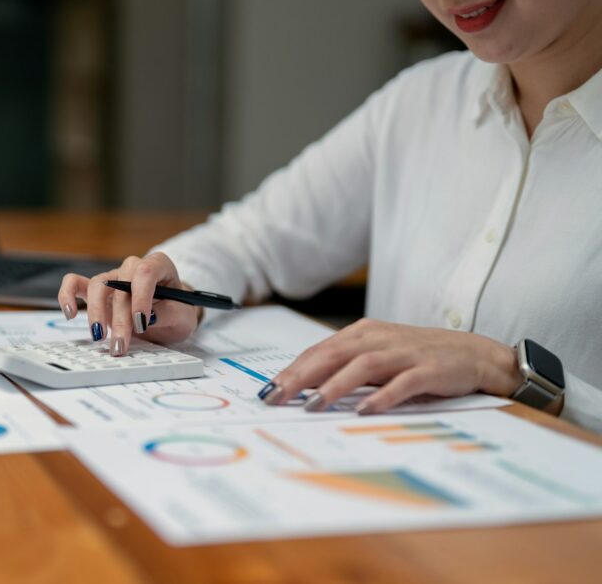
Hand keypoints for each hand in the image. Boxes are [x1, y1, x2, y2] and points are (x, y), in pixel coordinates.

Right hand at [57, 253, 199, 355]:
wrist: (171, 314)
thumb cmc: (177, 311)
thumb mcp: (183, 317)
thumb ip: (169, 314)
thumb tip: (150, 316)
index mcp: (158, 265)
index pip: (145, 272)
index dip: (141, 297)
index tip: (141, 323)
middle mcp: (133, 267)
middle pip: (119, 283)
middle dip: (118, 317)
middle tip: (120, 345)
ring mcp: (113, 277)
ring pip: (97, 285)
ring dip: (95, 313)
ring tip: (99, 338)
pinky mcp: (97, 290)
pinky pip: (75, 283)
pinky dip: (68, 295)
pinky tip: (71, 313)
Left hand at [260, 318, 522, 413]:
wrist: (476, 354)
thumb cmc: (421, 357)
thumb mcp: (379, 357)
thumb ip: (347, 367)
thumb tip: (307, 388)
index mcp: (363, 334)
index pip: (319, 351)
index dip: (292, 370)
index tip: (268, 390)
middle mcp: (380, 339)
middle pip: (332, 354)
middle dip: (301, 377)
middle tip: (276, 397)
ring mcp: (405, 353)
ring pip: (362, 366)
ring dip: (334, 386)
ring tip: (312, 405)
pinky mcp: (430, 370)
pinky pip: (402, 384)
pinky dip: (381, 396)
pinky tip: (363, 410)